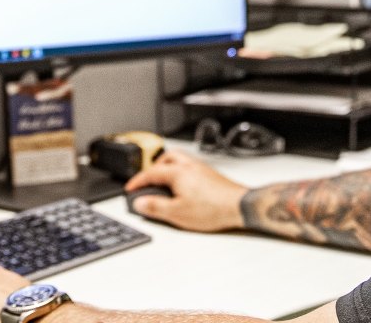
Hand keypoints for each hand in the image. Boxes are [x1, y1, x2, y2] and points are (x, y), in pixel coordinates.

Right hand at [124, 148, 248, 231]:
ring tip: (164, 182)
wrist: (240, 206)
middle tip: (147, 181)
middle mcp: (190, 165)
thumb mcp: (177, 213)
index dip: (137, 181)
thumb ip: (155, 207)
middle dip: (153, 168)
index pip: (150, 173)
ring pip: (179, 160)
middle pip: (166, 158)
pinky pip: (190, 166)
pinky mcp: (211, 174)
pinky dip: (180, 172)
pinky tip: (184, 186)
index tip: (130, 189)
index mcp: (178, 172)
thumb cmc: (214, 208)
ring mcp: (202, 168)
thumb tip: (139, 203)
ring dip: (168, 167)